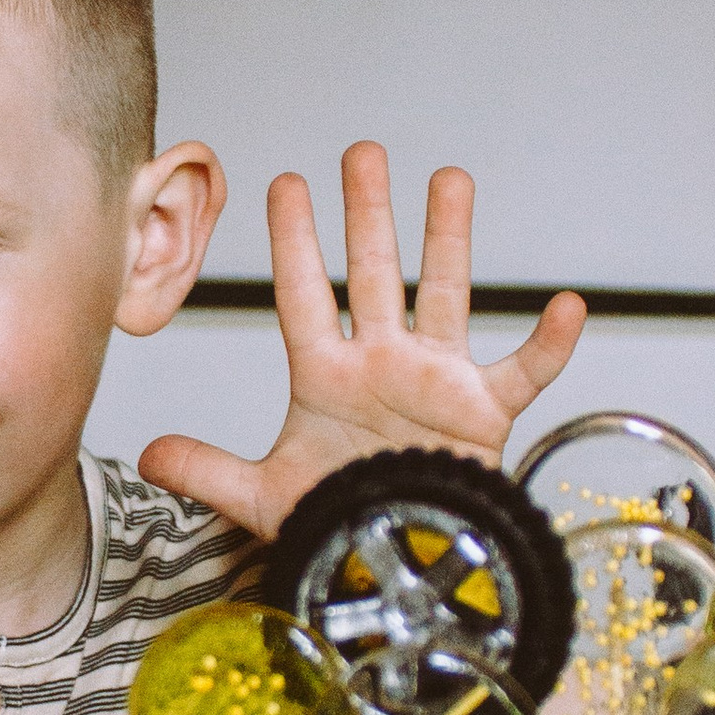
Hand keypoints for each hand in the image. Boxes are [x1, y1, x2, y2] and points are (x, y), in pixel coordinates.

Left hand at [138, 149, 586, 541]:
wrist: (396, 562)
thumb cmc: (338, 522)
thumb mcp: (262, 499)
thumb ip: (208, 472)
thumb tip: (147, 454)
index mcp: (326, 376)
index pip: (303, 295)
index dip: (293, 242)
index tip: (285, 184)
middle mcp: (382, 363)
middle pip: (374, 273)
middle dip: (366, 213)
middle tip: (362, 153)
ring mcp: (436, 380)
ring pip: (445, 295)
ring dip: (449, 240)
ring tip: (449, 180)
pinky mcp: (484, 412)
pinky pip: (524, 370)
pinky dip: (548, 343)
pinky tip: (566, 306)